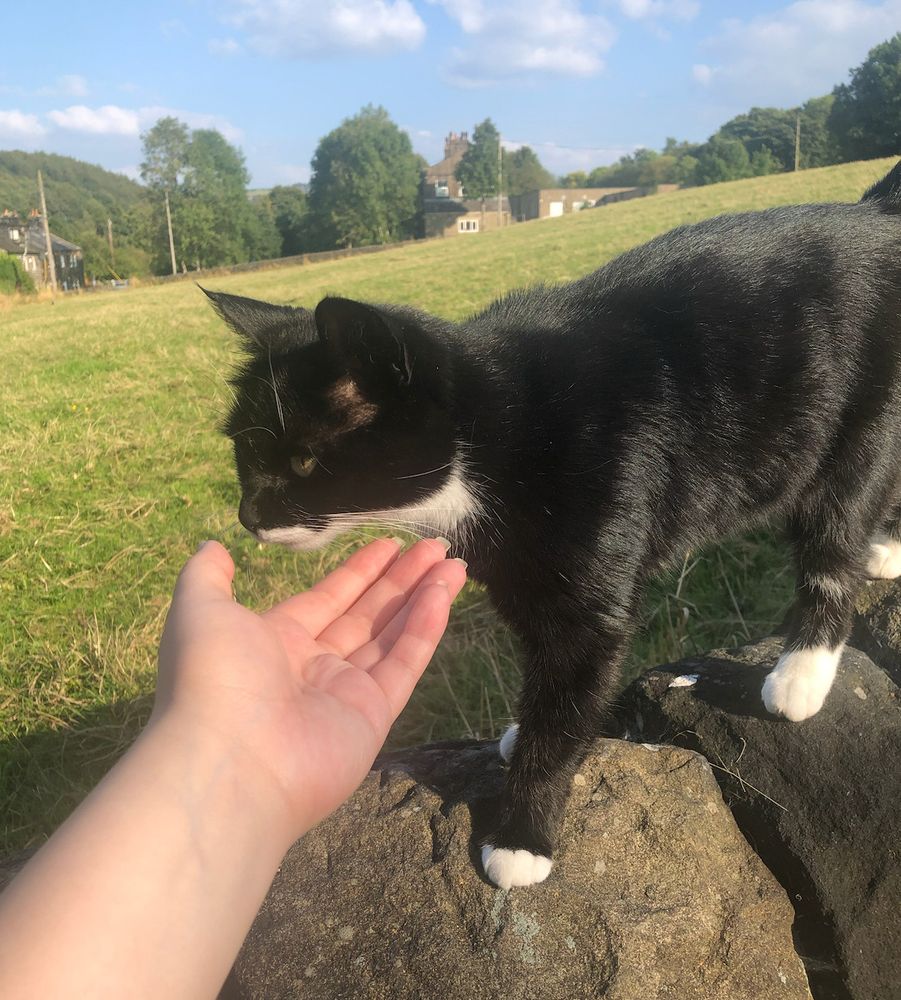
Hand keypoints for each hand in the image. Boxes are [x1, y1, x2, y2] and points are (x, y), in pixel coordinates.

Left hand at [154, 537, 465, 841]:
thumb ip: (207, 575)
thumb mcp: (199, 610)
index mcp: (274, 642)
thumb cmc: (212, 677)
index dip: (359, 572)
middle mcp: (313, 667)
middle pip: (367, 614)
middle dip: (401, 579)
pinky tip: (443, 593)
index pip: (327, 599)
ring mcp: (345, 694)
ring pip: (392, 635)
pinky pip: (403, 663)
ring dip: (423, 597)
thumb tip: (213, 545)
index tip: (390, 545)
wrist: (228, 762)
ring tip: (454, 564)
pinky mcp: (373, 717)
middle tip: (435, 547)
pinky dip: (424, 628)